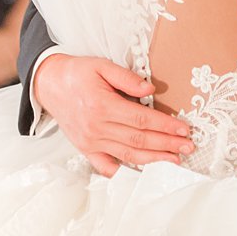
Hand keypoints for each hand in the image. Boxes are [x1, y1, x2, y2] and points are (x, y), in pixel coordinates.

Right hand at [33, 52, 192, 176]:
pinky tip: (142, 169)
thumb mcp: (102, 65)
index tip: (184, 129)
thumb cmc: (78, 73)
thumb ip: (126, 77)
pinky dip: (124, 170)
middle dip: (167, 144)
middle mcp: (97, 127)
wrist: (49, 84)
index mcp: (103, 105)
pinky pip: (106, 165)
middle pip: (139, 140)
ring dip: (154, 159)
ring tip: (174, 160)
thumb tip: (150, 90)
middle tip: (188, 147)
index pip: (141, 119)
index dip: (165, 126)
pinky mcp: (86, 148)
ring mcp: (91, 141)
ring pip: (128, 155)